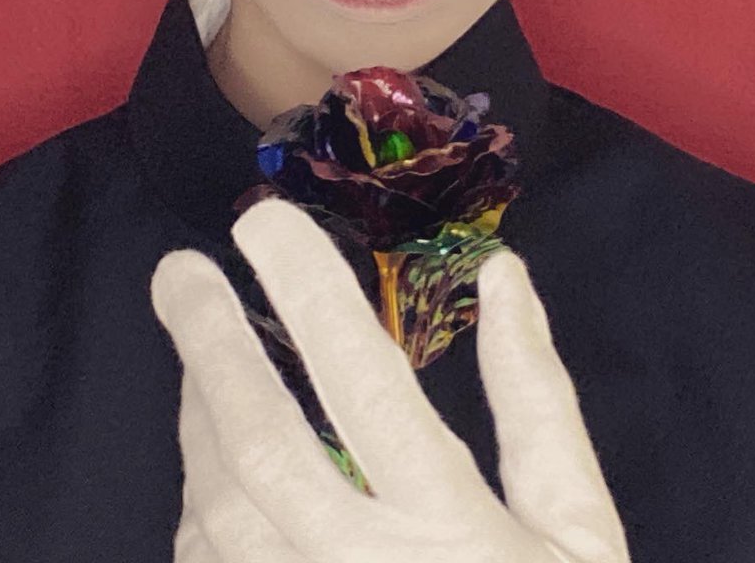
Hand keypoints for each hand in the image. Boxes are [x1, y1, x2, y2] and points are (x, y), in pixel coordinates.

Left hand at [151, 199, 628, 562]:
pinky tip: (211, 455)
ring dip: (197, 413)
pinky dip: (199, 498)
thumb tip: (503, 275)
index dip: (309, 291)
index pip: (364, 383)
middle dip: (209, 341)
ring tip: (197, 345)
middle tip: (177, 269)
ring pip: (215, 508)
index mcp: (450, 532)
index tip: (266, 222)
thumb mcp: (577, 528)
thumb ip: (538, 398)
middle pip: (260, 442)